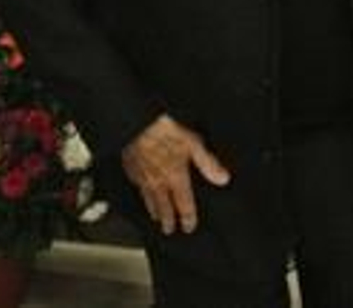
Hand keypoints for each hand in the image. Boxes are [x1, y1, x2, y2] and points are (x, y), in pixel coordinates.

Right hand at [120, 114, 230, 235]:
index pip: (184, 205)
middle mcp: (158, 182)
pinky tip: (141, 192)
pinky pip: (136, 187)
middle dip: (168, 221)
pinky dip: (140, 194)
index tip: (189, 227)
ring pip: (148, 200)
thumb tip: (222, 178)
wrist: (136, 123)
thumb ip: (208, 163)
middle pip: (164, 208)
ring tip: (156, 217)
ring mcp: (142, 177)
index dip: (188, 218)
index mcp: (175, 177)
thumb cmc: (163, 130)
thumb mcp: (194, 144)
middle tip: (169, 230)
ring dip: (154, 211)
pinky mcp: (130, 169)